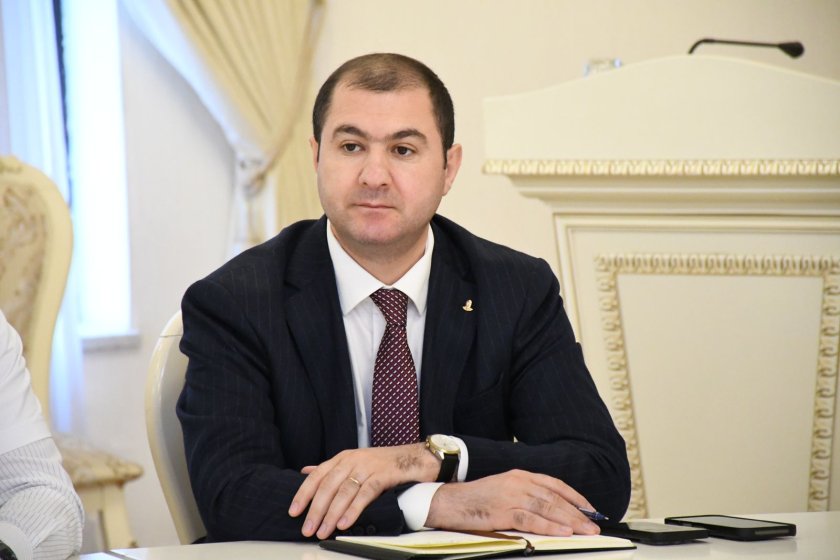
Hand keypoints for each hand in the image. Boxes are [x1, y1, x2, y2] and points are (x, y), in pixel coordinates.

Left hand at [288, 443, 437, 538]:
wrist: (414, 458)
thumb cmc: (383, 464)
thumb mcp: (354, 463)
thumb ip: (331, 469)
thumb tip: (306, 472)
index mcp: (342, 458)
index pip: (317, 475)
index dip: (304, 493)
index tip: (294, 511)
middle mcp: (352, 460)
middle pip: (328, 485)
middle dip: (316, 509)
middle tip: (308, 529)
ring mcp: (368, 466)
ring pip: (344, 491)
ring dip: (331, 513)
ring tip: (323, 531)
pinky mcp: (383, 475)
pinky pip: (365, 493)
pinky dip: (353, 509)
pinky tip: (345, 523)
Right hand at [425, 469, 600, 535]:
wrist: (448, 501)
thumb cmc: (475, 499)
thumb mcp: (504, 491)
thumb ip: (525, 496)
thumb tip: (550, 510)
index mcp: (520, 475)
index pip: (555, 484)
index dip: (576, 497)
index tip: (591, 509)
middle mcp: (518, 482)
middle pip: (555, 497)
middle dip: (578, 512)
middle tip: (595, 524)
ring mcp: (510, 496)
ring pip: (547, 507)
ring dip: (570, 520)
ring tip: (586, 530)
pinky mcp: (502, 511)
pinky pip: (530, 520)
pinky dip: (549, 526)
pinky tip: (562, 532)